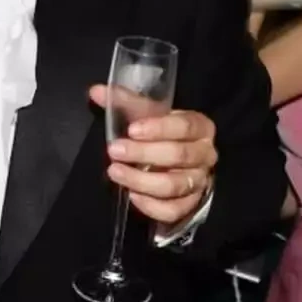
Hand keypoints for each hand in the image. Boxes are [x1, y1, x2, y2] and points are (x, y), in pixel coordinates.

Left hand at [90, 85, 216, 224]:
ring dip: (142, 180)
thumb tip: (97, 92)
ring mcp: (200, 181)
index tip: (132, 129)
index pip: (185, 126)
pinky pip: (173, 210)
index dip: (160, 128)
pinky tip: (132, 196)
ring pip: (175, 185)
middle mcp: (204, 154)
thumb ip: (124, 102)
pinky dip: (152, 206)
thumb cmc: (160, 132)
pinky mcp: (191, 204)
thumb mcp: (147, 114)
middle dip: (144, 154)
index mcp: (199, 127)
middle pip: (179, 156)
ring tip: (116, 173)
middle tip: (115, 151)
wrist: (176, 162)